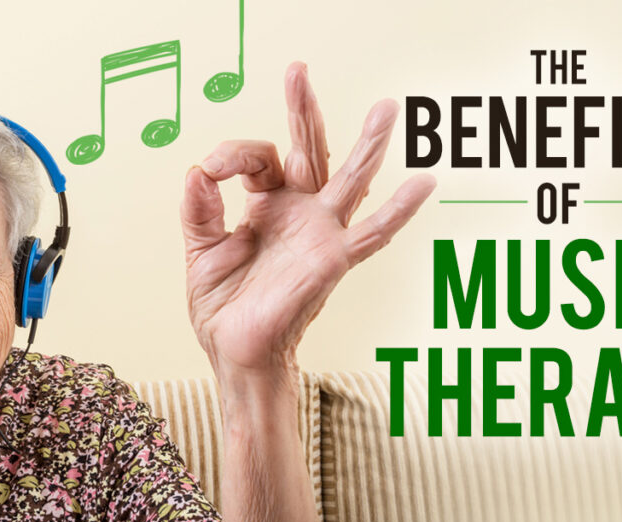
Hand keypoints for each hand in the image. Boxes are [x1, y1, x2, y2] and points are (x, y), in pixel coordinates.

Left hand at [181, 62, 435, 386]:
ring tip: (386, 108)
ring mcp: (319, 233)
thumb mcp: (201, 251)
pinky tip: (425, 183)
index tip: (211, 170)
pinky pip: (373, 232)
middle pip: (308, 149)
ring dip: (366, 143)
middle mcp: (298, 212)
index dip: (234, 153)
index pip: (259, 157)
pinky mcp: (332, 259)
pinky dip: (400, 209)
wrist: (236, 353)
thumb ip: (200, 211)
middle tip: (297, 69)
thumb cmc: (223, 308)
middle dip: (303, 109)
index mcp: (267, 205)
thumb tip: (196, 170)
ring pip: (350, 179)